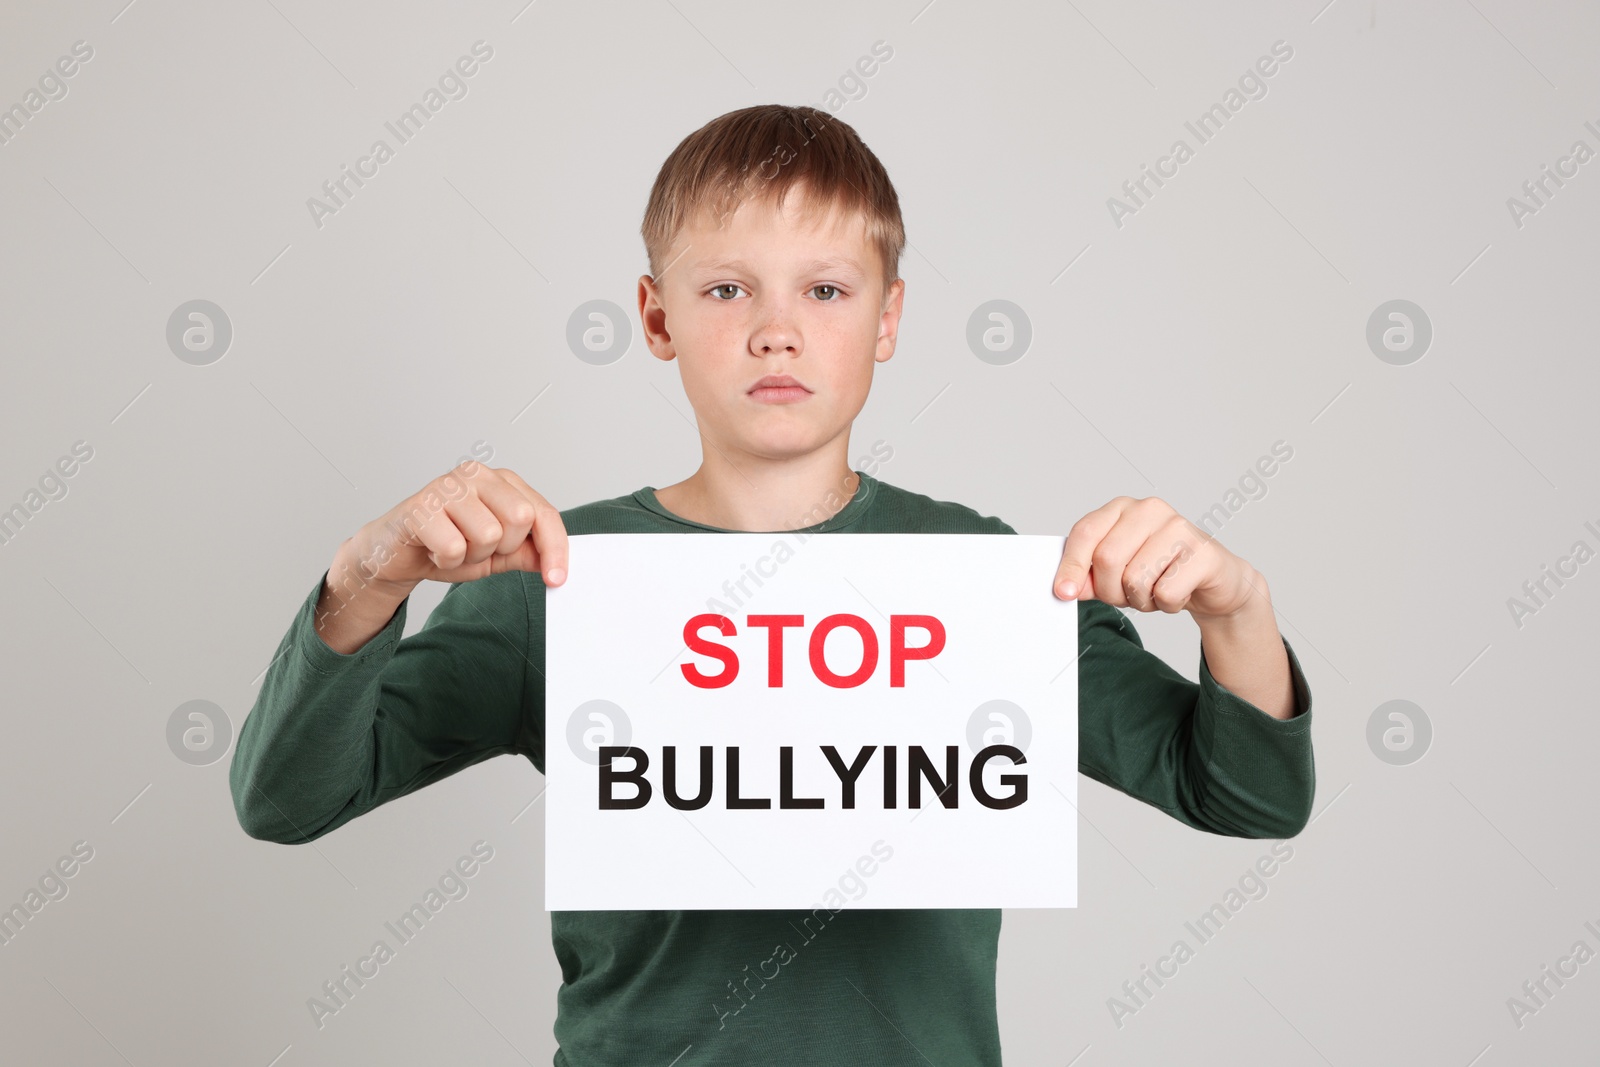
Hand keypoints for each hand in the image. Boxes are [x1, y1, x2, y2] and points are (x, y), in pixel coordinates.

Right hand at [336, 462, 568, 594]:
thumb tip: (558, 563)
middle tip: (478, 549)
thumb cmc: (446, 546)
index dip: (555, 548)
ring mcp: (448, 486)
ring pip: (488, 535)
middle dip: (503, 548)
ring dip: (471, 556)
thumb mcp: (498, 554)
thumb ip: (528, 552)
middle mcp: (477, 475)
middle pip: (520, 519)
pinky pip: (454, 547)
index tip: (556, 578)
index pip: (543, 513)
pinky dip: (446, 561)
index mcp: (502, 481)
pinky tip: (433, 549)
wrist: (395, 555)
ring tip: (453, 547)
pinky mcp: (421, 506)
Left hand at [1052, 496, 1259, 621]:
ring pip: (1135, 579)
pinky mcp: (1202, 552)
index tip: (1063, 593)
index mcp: (1122, 508)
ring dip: (1141, 601)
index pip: (1085, 532)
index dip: (1071, 566)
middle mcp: (1149, 510)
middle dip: (1110, 591)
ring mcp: (1178, 527)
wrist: (1214, 580)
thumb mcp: (1117, 573)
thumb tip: (1066, 587)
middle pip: (1106, 559)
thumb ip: (1089, 576)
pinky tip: (1178, 593)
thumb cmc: (1161, 572)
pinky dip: (1167, 605)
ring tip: (1156, 592)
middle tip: (1127, 595)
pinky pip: (1165, 593)